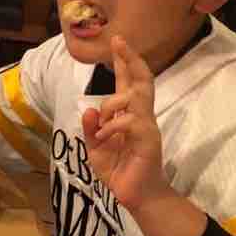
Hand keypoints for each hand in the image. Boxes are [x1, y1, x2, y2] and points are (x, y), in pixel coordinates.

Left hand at [80, 36, 169, 211]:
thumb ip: (90, 128)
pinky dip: (111, 126)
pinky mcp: (148, 140)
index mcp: (129, 115)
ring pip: (134, 97)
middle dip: (130, 60)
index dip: (124, 62)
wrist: (135, 195)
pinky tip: (103, 137)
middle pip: (141, 81)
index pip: (129, 83)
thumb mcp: (95, 147)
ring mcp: (146, 126)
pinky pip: (129, 121)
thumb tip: (88, 108)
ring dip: (110, 104)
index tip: (118, 40)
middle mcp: (141, 116)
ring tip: (100, 123)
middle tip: (119, 41)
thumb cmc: (118, 169)